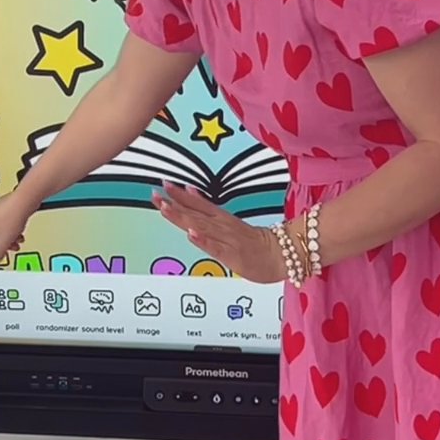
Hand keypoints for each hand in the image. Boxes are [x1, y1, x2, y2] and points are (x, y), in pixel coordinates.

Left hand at [152, 183, 284, 284]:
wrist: (283, 255)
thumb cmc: (256, 243)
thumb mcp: (229, 223)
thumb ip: (208, 211)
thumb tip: (190, 193)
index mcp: (221, 219)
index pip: (197, 203)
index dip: (179, 194)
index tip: (163, 184)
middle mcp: (222, 226)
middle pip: (194, 213)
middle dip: (173, 204)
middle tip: (156, 195)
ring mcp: (227, 240)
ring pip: (201, 227)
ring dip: (183, 216)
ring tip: (166, 207)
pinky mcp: (233, 255)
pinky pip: (216, 248)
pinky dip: (203, 240)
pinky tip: (191, 234)